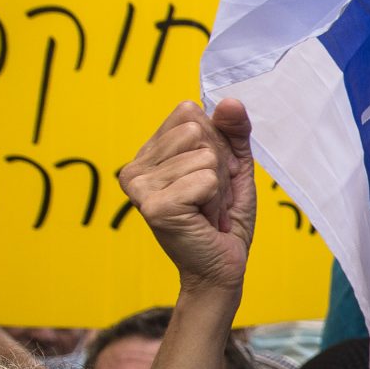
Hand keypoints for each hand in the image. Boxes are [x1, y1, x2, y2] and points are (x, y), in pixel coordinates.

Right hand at [119, 100, 256, 298]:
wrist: (221, 267)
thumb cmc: (224, 219)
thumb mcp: (234, 167)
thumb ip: (233, 132)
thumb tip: (229, 101)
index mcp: (148, 153)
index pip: (189, 113)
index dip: (216, 143)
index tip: (214, 176)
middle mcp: (135, 167)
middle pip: (197, 132)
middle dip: (219, 167)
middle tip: (211, 199)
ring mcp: (140, 187)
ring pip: (205, 157)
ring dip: (219, 189)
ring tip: (206, 212)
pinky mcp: (155, 206)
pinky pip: (207, 179)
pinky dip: (216, 202)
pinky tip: (202, 221)